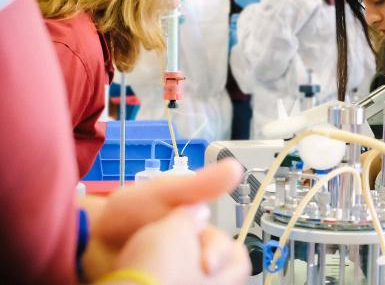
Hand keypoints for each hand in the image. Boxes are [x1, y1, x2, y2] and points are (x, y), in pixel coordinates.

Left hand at [81, 159, 242, 280]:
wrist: (91, 239)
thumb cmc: (128, 212)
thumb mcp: (165, 193)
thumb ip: (199, 185)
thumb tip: (235, 168)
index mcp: (202, 232)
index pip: (229, 249)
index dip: (219, 253)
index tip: (205, 263)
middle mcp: (196, 255)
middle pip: (221, 272)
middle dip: (201, 271)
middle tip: (177, 271)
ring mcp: (180, 274)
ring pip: (201, 282)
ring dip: (184, 279)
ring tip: (158, 277)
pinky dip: (168, 284)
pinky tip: (153, 282)